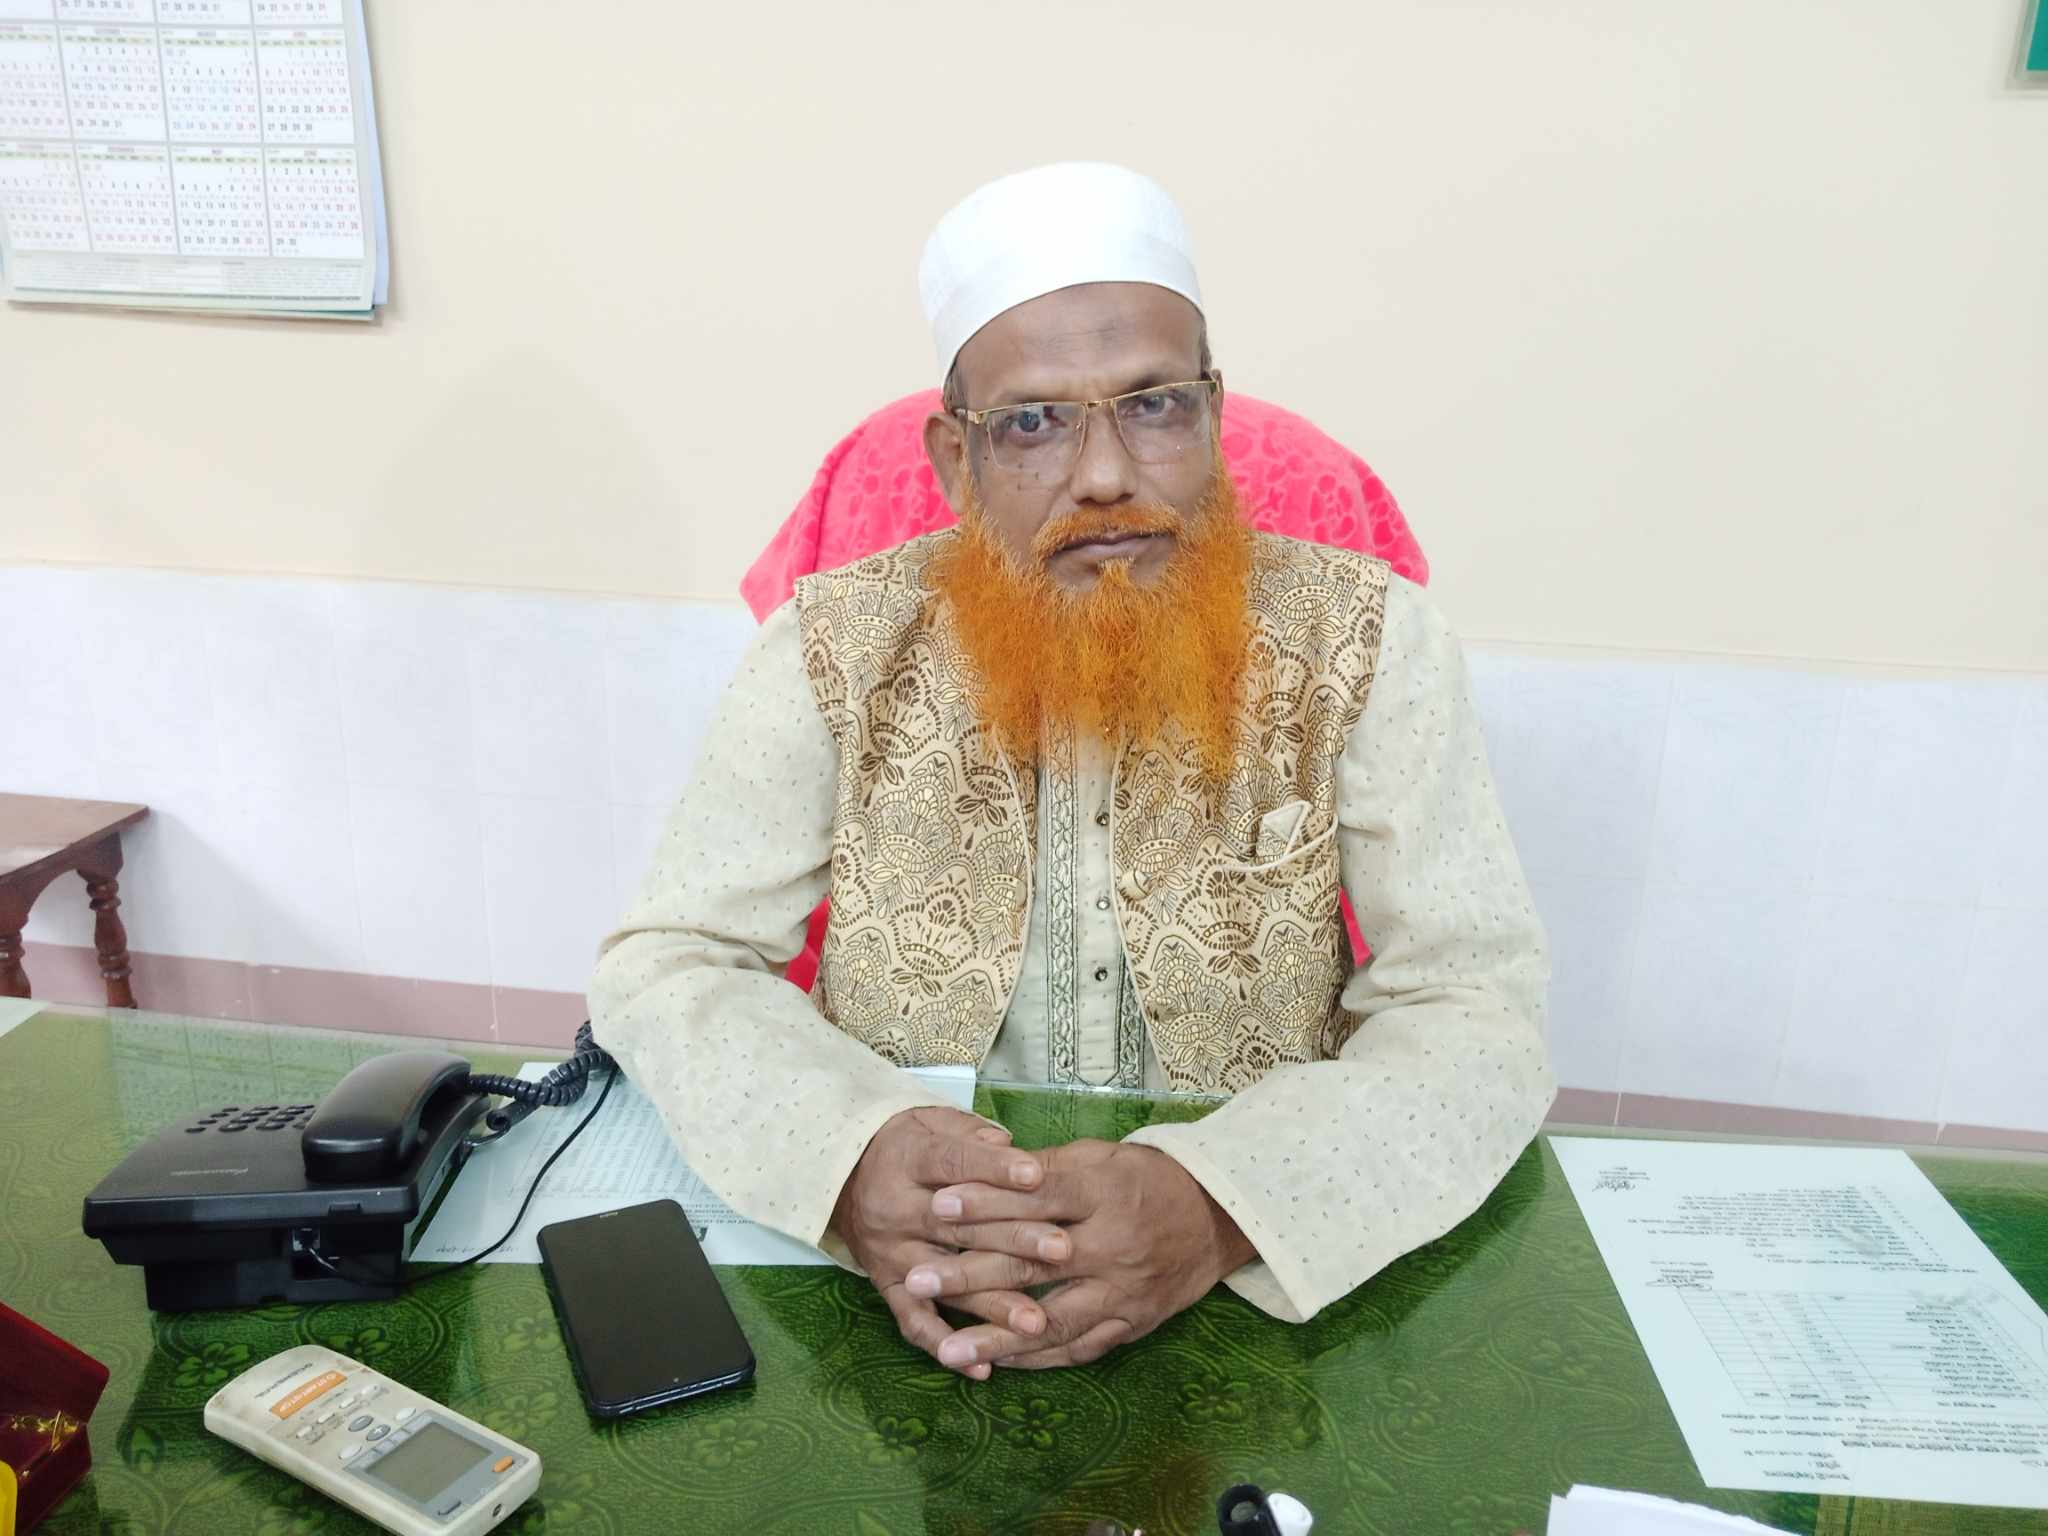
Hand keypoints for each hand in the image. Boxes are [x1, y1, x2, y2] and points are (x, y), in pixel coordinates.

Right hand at [831, 1107, 1073, 1379]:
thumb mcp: (931, 1120)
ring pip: (945, 1281)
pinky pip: (914, 1322)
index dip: (996, 1169)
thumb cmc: (907, 1146)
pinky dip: (946, 1345)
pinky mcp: (885, 1287)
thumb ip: (970, 1132)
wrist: (843, 1175)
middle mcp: (896, 1209)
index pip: (956, 1162)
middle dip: (1014, 1239)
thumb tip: (1007, 1144)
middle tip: (1062, 1250)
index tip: (1038, 1176)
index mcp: (910, 1160)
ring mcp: (891, 1253)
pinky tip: (983, 1366)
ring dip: (992, 1305)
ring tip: (1036, 1322)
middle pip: (960, 1226)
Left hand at [907, 1139, 1256, 1369]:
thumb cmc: (1149, 1178)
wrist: (1217, 1218)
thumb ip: (1048, 1170)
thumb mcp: (1103, 1156)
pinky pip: (1079, 1349)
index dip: (985, 1201)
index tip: (937, 1205)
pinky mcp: (1132, 1324)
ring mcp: (1123, 1292)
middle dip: (970, 1274)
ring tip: (946, 1350)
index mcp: (1104, 1193)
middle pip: (1033, 1264)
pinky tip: (995, 1362)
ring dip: (995, 1336)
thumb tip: (987, 1175)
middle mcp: (1113, 1246)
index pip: (1035, 1198)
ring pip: (1053, 1320)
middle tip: (917, 1278)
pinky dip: (1036, 1358)